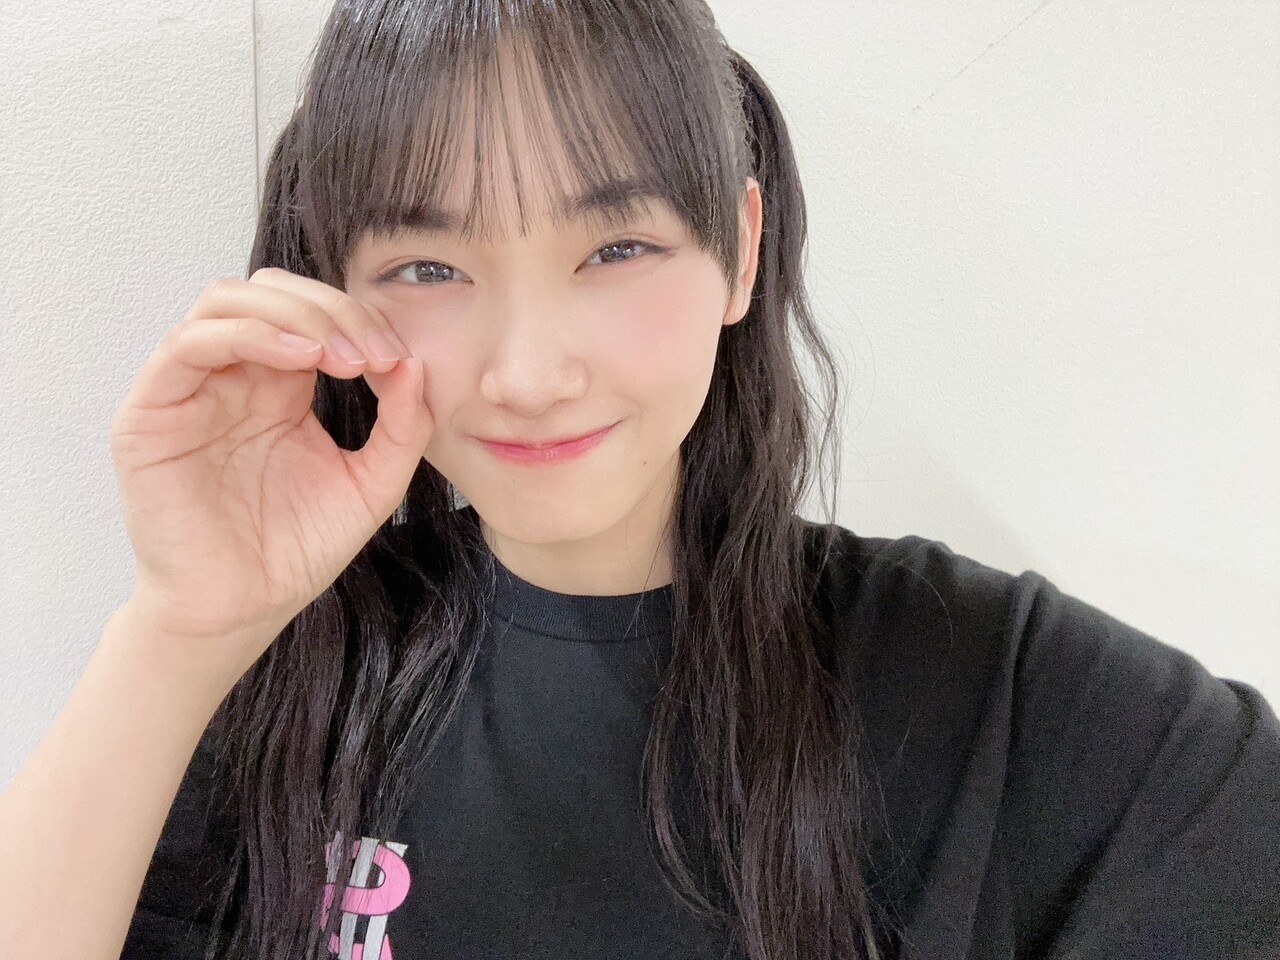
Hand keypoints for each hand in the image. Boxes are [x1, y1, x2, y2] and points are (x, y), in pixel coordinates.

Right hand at [108, 267, 433, 679]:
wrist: (241, 608)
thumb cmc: (298, 549)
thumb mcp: (371, 483)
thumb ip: (402, 426)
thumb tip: (415, 362)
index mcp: (280, 386)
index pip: (312, 314)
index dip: (358, 321)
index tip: (398, 358)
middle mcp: (234, 377)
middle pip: (271, 293)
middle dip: (332, 309)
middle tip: (374, 351)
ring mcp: (190, 388)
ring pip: (227, 302)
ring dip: (294, 315)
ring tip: (341, 354)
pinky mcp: (152, 410)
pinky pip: (189, 344)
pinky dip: (248, 335)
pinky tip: (299, 359)